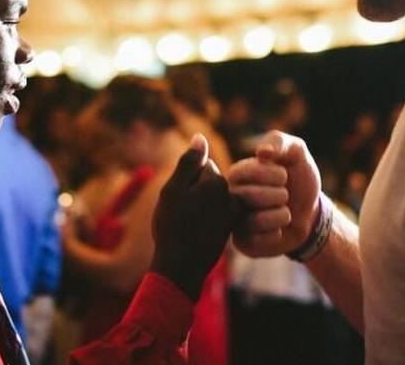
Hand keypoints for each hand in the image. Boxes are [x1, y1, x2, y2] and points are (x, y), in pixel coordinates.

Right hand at [150, 133, 238, 299]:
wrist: (180, 267)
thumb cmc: (172, 226)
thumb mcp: (173, 190)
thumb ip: (188, 162)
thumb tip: (200, 137)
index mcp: (217, 182)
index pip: (202, 166)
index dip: (185, 180)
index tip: (178, 198)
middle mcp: (230, 196)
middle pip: (209, 181)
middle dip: (195, 191)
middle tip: (181, 213)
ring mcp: (232, 214)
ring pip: (211, 198)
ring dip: (199, 206)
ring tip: (186, 224)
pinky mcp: (230, 228)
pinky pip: (215, 214)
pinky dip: (205, 220)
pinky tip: (195, 232)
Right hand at [228, 130, 320, 257]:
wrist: (311, 212)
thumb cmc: (298, 178)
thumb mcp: (296, 152)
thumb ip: (280, 142)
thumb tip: (261, 152)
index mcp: (236, 173)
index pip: (244, 172)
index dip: (271, 174)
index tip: (284, 175)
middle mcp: (230, 197)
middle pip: (248, 197)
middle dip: (278, 195)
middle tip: (285, 195)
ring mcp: (235, 221)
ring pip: (254, 221)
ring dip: (281, 215)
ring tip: (285, 212)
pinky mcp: (243, 243)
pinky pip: (258, 241)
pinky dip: (277, 234)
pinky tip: (279, 229)